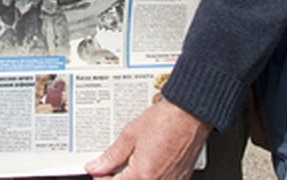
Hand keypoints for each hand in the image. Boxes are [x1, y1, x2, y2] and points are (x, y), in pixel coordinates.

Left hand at [84, 98, 209, 178]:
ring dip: (133, 177)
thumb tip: (96, 167)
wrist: (191, 114)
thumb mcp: (131, 134)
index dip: (101, 177)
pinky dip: (148, 177)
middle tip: (111, 167)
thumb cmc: (166, 121)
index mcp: (142, 176)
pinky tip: (146, 164)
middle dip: (116, 178)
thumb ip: (111, 156)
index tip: (98, 170)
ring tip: (131, 163)